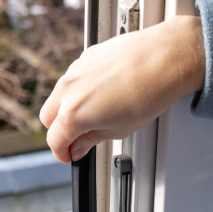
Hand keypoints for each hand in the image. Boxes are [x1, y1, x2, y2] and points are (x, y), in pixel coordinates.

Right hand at [40, 16, 205, 162]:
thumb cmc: (147, 93)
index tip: (69, 154)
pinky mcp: (86, 57)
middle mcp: (68, 90)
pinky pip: (73, 78)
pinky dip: (80, 90)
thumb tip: (79, 147)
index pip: (54, 140)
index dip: (62, 152)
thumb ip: (90, 140)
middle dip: (59, 130)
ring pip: (59, 95)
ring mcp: (75, 70)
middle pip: (48, 117)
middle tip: (78, 138)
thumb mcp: (118, 129)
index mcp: (73, 113)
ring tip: (95, 115)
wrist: (164, 59)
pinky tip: (102, 94)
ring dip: (68, 108)